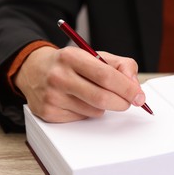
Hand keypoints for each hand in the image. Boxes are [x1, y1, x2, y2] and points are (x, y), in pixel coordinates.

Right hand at [15, 46, 145, 122]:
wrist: (35, 69)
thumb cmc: (71, 64)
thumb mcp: (96, 56)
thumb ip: (121, 66)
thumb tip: (135, 87)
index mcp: (72, 57)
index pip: (106, 76)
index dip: (127, 88)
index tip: (139, 96)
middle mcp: (59, 76)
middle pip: (102, 98)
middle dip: (122, 102)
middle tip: (128, 102)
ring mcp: (52, 96)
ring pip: (95, 111)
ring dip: (104, 107)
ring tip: (94, 94)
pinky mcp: (49, 113)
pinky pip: (82, 118)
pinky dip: (89, 112)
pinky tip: (79, 101)